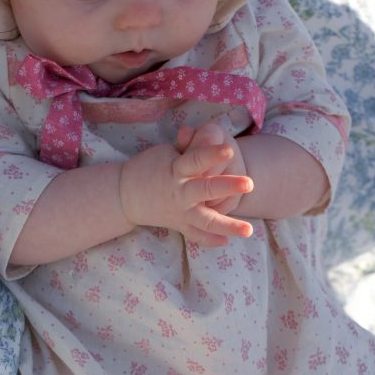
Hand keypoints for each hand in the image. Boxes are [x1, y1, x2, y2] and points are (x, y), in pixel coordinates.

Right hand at [119, 140, 252, 246]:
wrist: (124, 195)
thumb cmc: (149, 168)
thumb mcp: (166, 152)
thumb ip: (189, 146)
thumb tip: (206, 132)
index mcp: (176, 170)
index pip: (196, 160)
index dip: (211, 154)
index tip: (229, 149)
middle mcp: (180, 193)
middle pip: (205, 190)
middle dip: (227, 187)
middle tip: (250, 183)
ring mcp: (180, 212)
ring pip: (205, 221)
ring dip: (227, 226)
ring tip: (249, 230)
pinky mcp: (179, 225)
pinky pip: (195, 236)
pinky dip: (209, 240)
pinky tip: (226, 242)